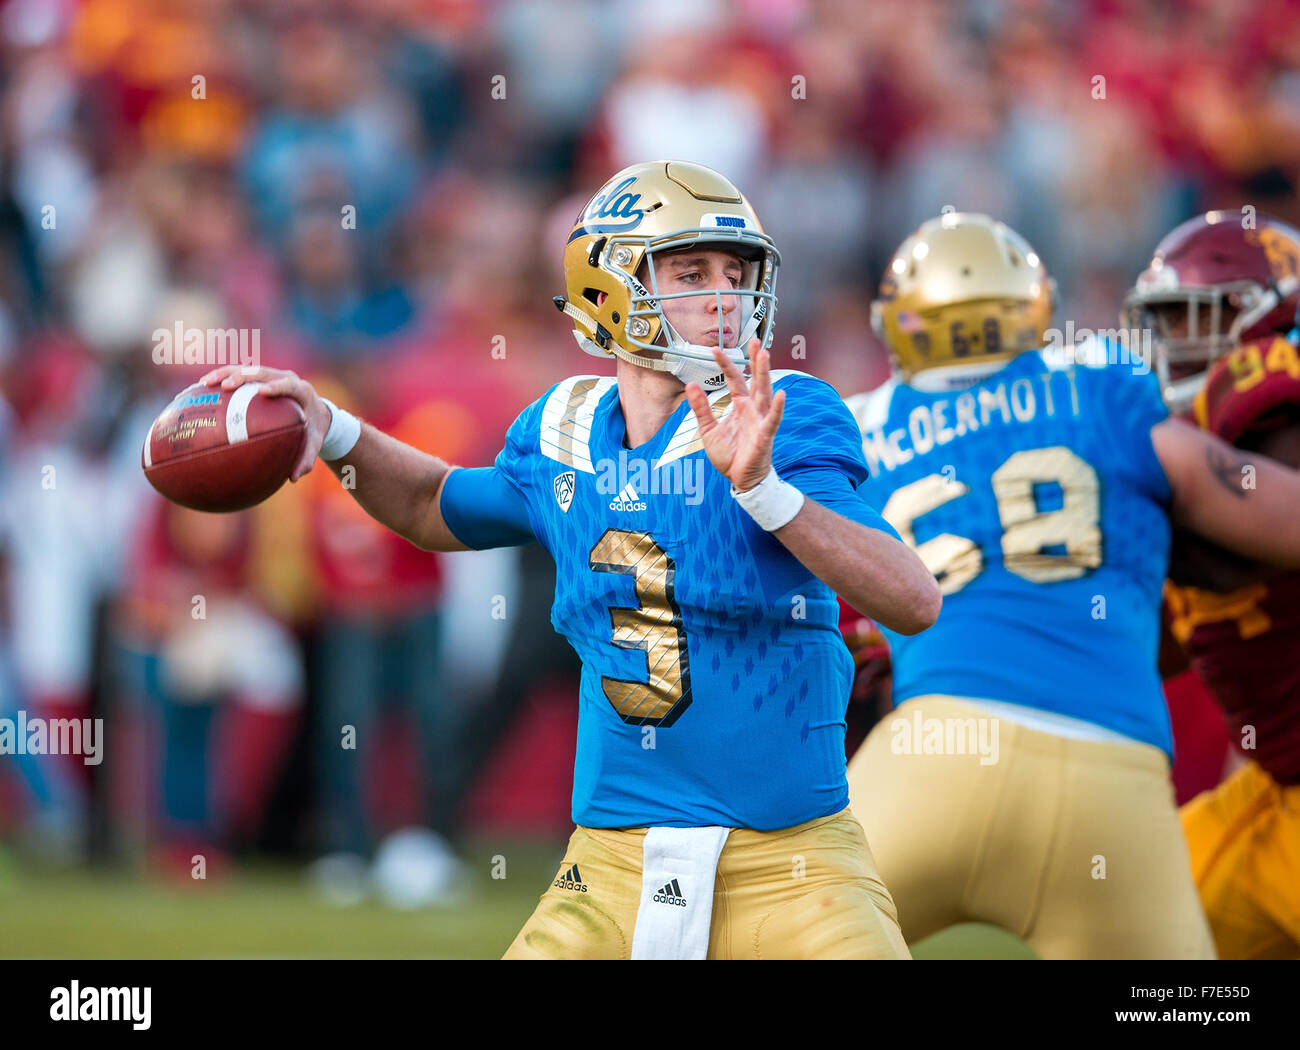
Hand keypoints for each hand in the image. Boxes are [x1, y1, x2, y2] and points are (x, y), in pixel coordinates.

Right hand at [199, 365, 330, 480]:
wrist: (316, 413)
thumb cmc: (313, 430)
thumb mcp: (314, 445)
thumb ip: (306, 459)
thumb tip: (293, 478)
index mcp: (301, 391)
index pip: (288, 385)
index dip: (276, 386)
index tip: (262, 391)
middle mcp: (286, 378)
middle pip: (262, 372)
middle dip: (242, 376)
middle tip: (225, 387)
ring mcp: (272, 375)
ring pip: (246, 370)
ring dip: (225, 374)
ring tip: (204, 384)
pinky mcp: (260, 377)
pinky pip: (239, 376)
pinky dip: (221, 380)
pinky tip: (200, 389)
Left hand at [683, 339, 785, 491]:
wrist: (741, 479)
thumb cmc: (729, 455)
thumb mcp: (708, 430)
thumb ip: (701, 408)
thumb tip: (691, 385)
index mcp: (740, 405)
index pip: (734, 379)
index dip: (726, 364)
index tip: (714, 349)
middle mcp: (753, 409)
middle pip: (755, 380)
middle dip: (755, 360)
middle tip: (754, 341)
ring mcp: (761, 420)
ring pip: (764, 393)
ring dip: (764, 374)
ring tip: (764, 355)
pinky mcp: (765, 435)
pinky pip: (773, 419)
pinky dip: (777, 407)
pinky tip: (780, 394)